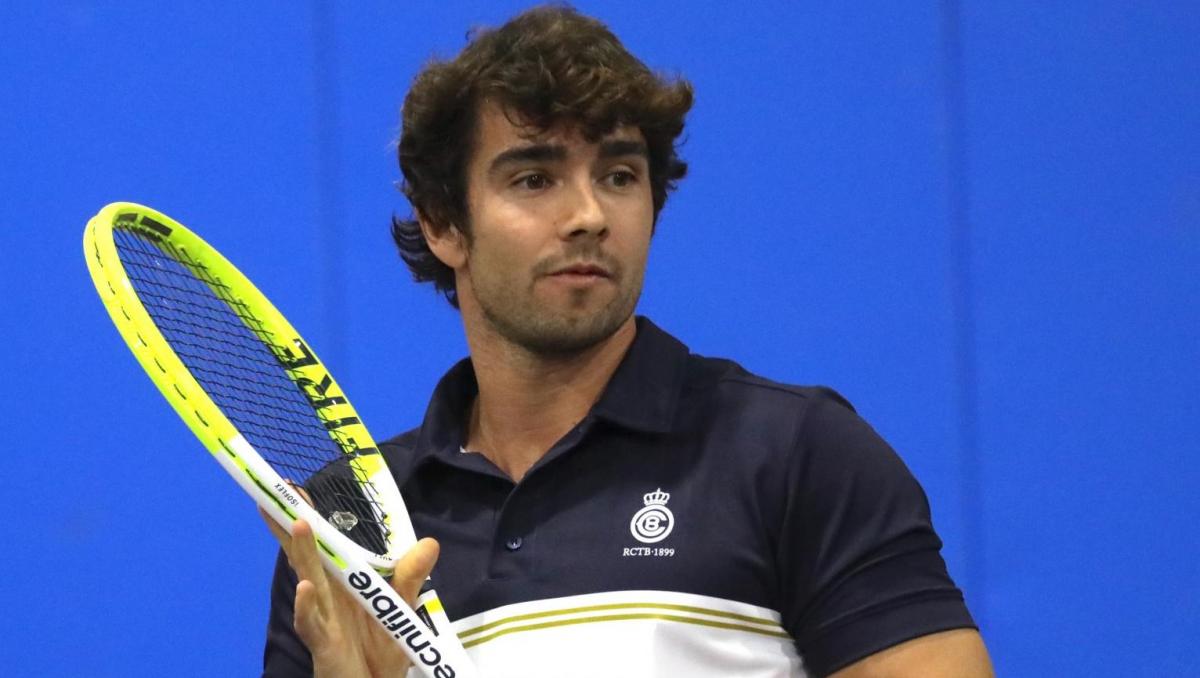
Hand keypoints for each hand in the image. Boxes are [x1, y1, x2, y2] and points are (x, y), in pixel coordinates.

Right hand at [262, 509, 439, 677]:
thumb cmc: (379, 651)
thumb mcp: (397, 607)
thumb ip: (409, 576)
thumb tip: (430, 542)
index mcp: (342, 585)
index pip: (324, 547)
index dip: (311, 520)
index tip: (296, 490)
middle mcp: (327, 597)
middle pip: (308, 556)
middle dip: (295, 526)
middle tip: (282, 493)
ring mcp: (322, 619)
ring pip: (309, 581)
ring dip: (301, 553)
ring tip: (297, 524)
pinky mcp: (324, 645)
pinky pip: (313, 623)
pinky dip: (307, 606)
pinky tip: (304, 588)